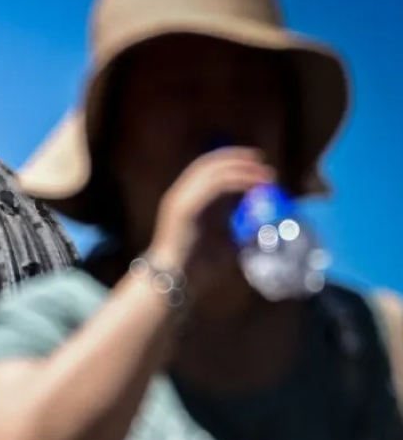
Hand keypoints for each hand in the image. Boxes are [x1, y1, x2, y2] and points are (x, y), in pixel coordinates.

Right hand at [145, 147, 274, 291]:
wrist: (176, 281)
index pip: (208, 170)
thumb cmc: (199, 267)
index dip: (232, 161)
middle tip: (261, 160)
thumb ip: (239, 225)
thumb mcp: (226, 240)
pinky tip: (251, 183)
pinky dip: (234, 181)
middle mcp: (180, 195)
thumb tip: (263, 215)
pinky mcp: (183, 208)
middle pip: (207, 164)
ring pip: (209, 171)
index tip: (257, 163)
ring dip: (239, 167)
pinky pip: (211, 186)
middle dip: (237, 158)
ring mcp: (179, 200)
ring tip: (261, 171)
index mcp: (188, 200)